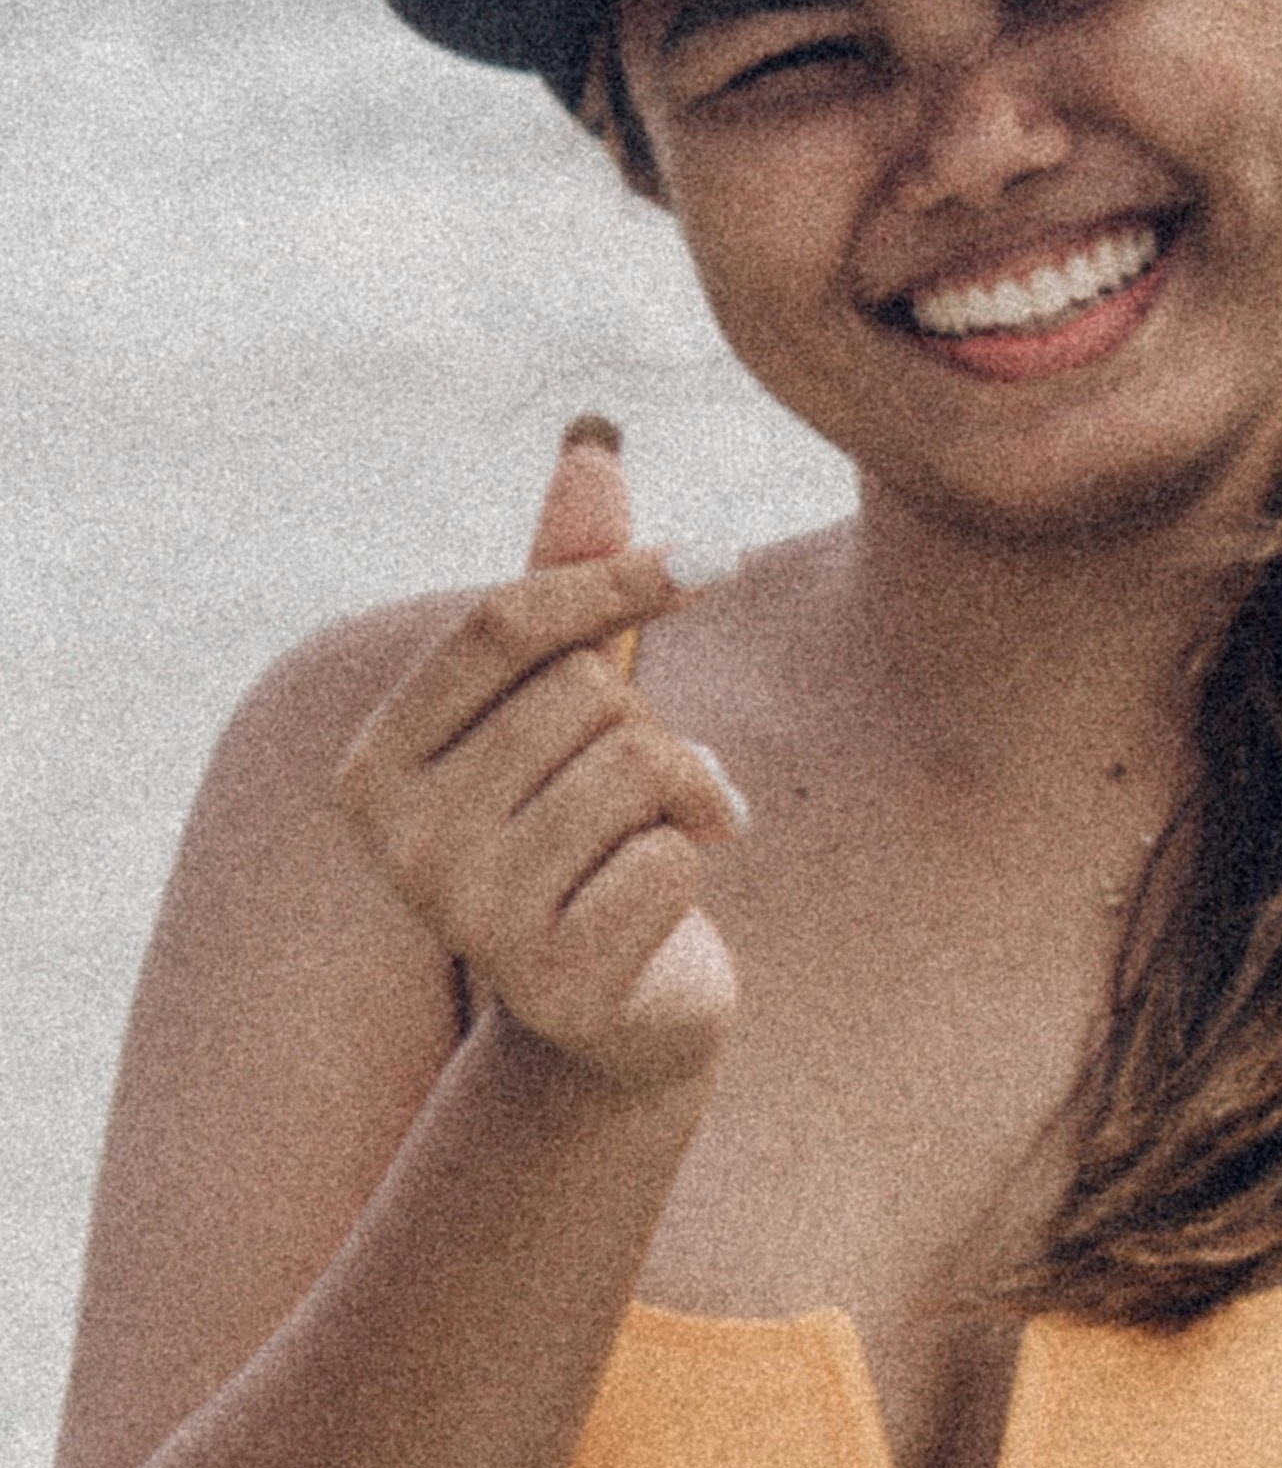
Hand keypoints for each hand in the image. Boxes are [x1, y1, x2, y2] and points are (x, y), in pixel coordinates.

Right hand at [333, 424, 744, 1090]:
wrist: (614, 1020)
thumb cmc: (588, 847)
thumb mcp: (573, 715)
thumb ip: (570, 595)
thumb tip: (593, 447)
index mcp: (375, 765)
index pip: (503, 622)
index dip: (618, 576)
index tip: (719, 556)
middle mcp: (399, 842)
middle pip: (587, 693)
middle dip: (656, 727)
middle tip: (663, 789)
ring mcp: (467, 918)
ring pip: (636, 764)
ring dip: (691, 792)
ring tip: (680, 834)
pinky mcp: (552, 981)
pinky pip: (672, 857)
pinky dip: (697, 865)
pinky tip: (673, 903)